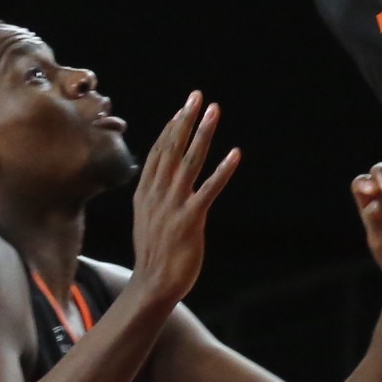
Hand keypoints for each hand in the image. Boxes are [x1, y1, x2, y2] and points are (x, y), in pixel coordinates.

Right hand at [124, 94, 238, 307]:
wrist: (152, 285)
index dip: (171, 128)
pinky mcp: (190, 221)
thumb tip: (160, 178)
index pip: (158, 152)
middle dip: (186, 120)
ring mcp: (173, 206)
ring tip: (213, 111)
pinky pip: (209, 190)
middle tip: (198, 96)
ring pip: (189, 161)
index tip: (182, 108)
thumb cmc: (154, 254)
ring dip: (202, 134)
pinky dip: (222, 170)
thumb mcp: (146, 218)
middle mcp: (157, 194)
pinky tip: (235, 154)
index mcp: (146, 193)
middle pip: (172, 148)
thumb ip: (154, 196)